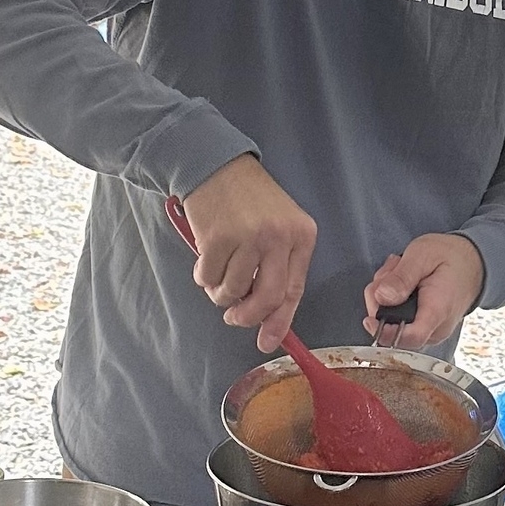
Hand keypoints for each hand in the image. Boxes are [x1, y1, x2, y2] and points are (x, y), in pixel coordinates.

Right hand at [180, 155, 316, 352]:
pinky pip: (208, 278)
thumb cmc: (247, 201)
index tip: (266, 341)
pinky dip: (203, 276)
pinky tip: (205, 256)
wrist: (216, 164)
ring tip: (217, 270)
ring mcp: (249, 236)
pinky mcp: (218, 238)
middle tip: (233, 317)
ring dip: (220, 292)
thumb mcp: (278, 227)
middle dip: (247, 316)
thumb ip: (277, 270)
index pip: (293, 291)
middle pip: (266, 299)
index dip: (279, 321)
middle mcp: (279, 236)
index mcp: (301, 235)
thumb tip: (269, 326)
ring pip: (233, 291)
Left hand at [364, 234, 484, 349]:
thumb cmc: (451, 257)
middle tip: (390, 272)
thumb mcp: (422, 255)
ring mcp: (431, 332)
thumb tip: (381, 297)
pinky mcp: (425, 329)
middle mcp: (436, 328)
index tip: (369, 318)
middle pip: (394, 331)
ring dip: (386, 299)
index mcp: (437, 311)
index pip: (408, 337)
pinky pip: (400, 323)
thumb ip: (401, 277)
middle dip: (381, 302)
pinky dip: (394, 303)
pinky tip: (403, 284)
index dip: (383, 331)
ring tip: (399, 273)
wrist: (474, 263)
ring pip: (393, 326)